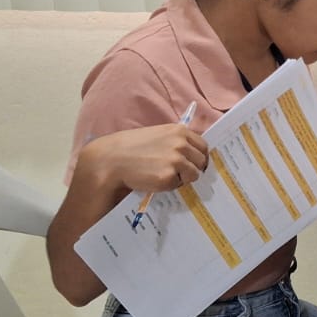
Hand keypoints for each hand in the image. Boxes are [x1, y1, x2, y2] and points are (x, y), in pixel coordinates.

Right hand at [88, 123, 208, 193]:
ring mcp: (176, 161)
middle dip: (193, 168)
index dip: (198, 157)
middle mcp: (181, 144)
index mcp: (179, 131)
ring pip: (194, 175)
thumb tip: (192, 153)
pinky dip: (170, 186)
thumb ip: (176, 141)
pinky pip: (179, 185)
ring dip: (183, 178)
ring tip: (165, 175)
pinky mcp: (169, 177)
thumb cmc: (133, 147)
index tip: (194, 163)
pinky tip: (156, 180)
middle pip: (201, 161)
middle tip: (179, 173)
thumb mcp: (158, 135)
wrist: (113, 159)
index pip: (203, 146)